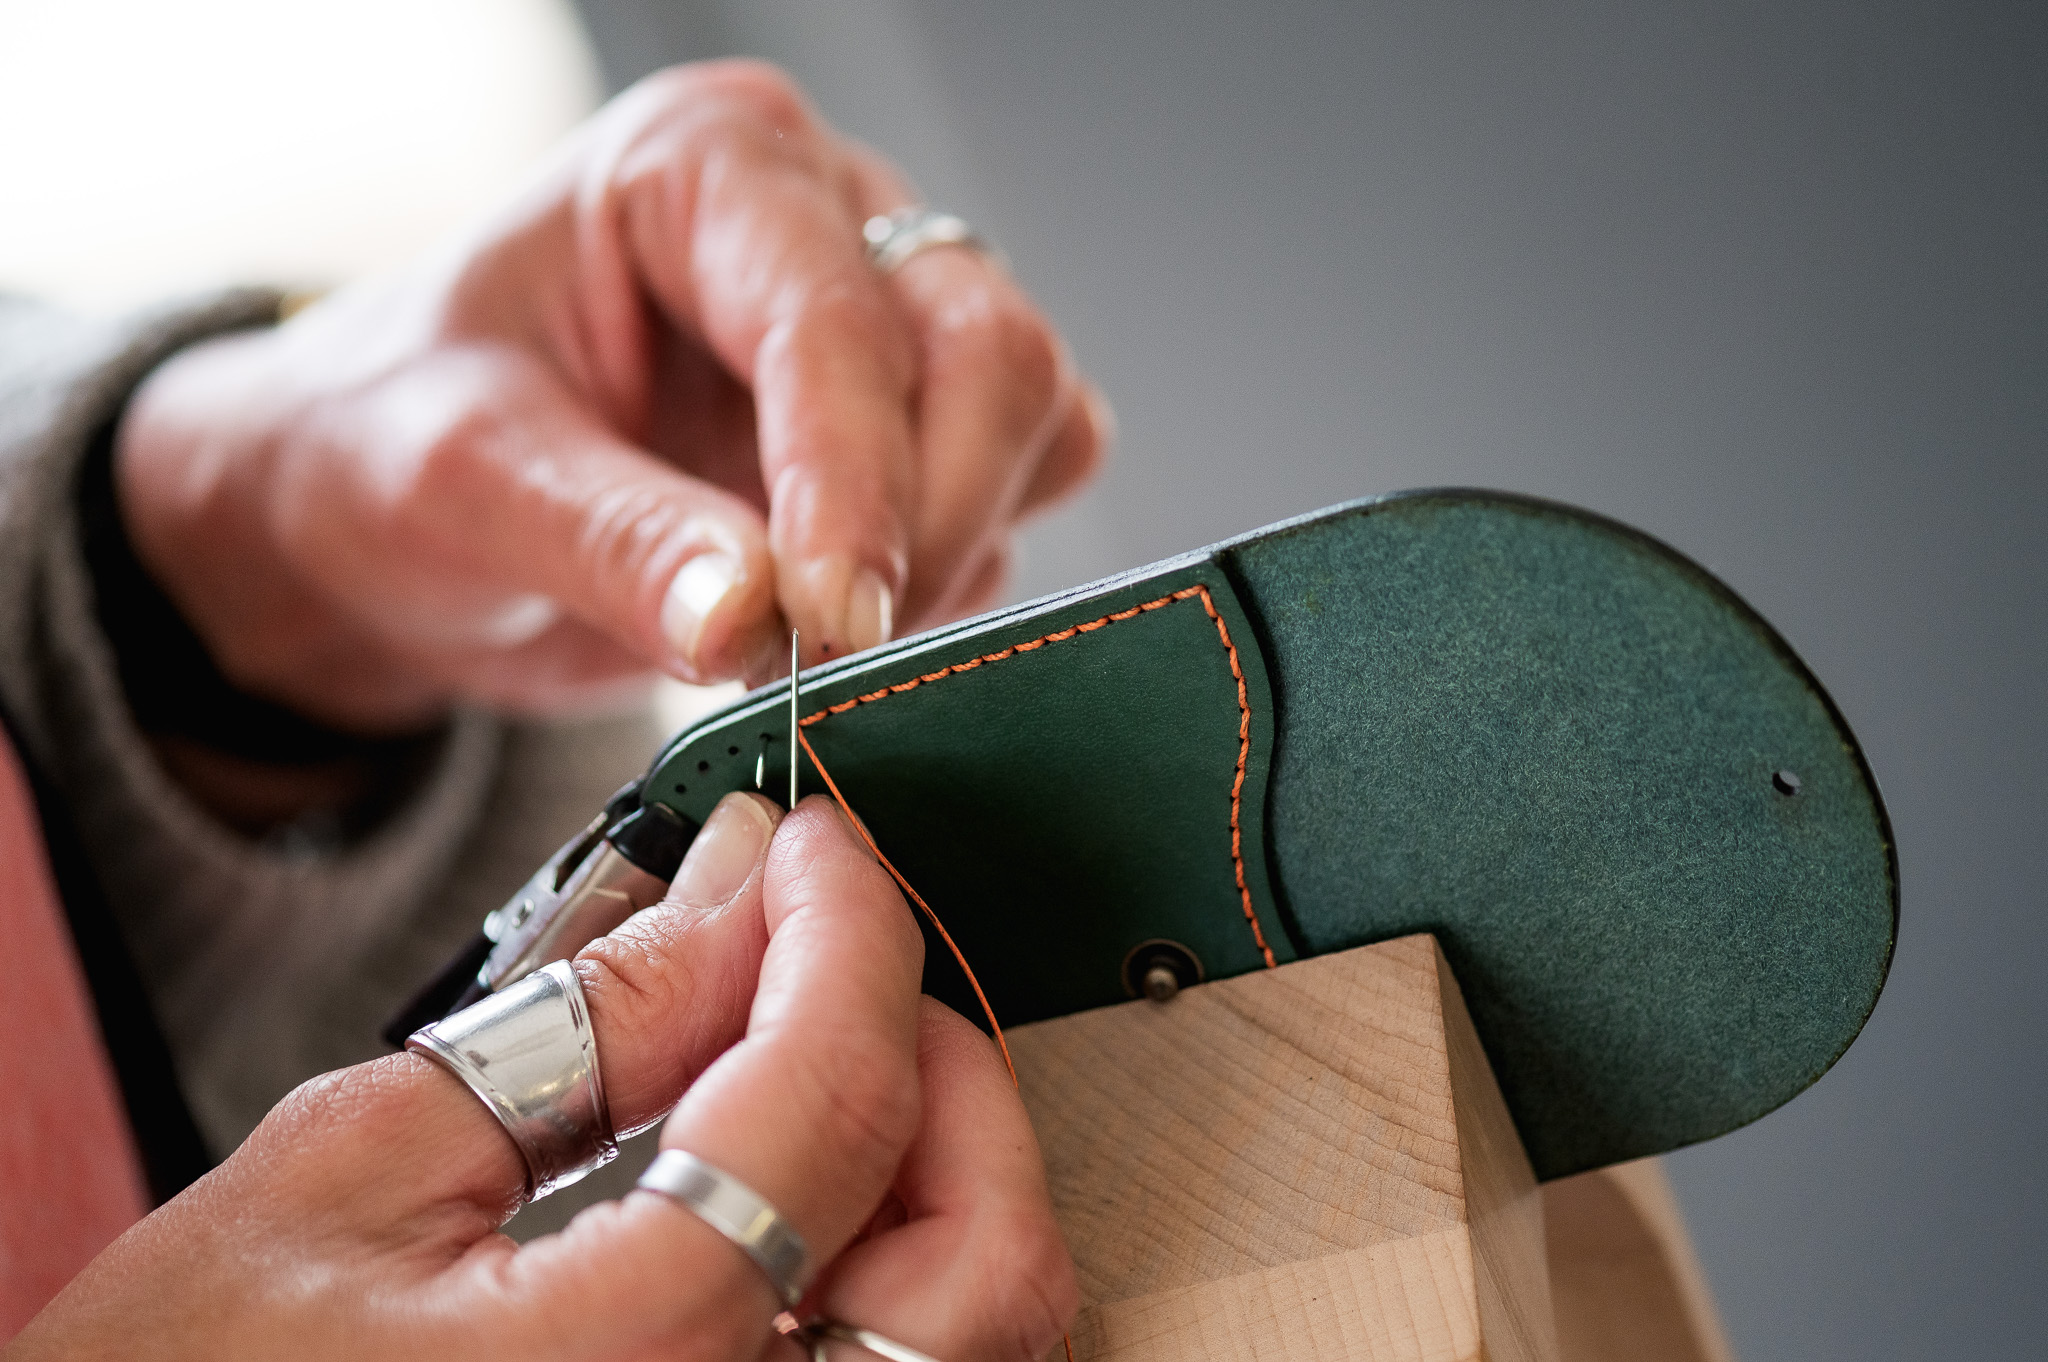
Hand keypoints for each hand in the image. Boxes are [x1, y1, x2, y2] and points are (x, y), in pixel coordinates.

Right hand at [8, 794, 1075, 1360]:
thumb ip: (582, 1029)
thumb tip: (736, 894)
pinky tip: (801, 1184)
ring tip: (809, 1055)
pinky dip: (899, 1257)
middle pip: (989, 1251)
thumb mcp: (347, 1173)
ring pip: (983, 1331)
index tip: (818, 845)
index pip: (837, 1096)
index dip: (848, 928)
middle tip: (830, 951)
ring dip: (938, 1161)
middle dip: (936, 1057)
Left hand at [116, 60, 1108, 732]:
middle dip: (929, 520)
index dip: (851, 478)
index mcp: (702, 166)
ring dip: (951, 555)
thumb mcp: (456, 481)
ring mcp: (888, 314)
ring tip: (806, 645)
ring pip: (1034, 420)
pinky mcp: (916, 422)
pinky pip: (1019, 494)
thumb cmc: (393, 444)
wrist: (391, 507)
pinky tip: (836, 627)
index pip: (835, 316)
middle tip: (825, 658)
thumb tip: (751, 618)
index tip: (828, 622)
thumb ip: (608, 541)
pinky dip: (956, 578)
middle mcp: (824, 213)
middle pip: (988, 352)